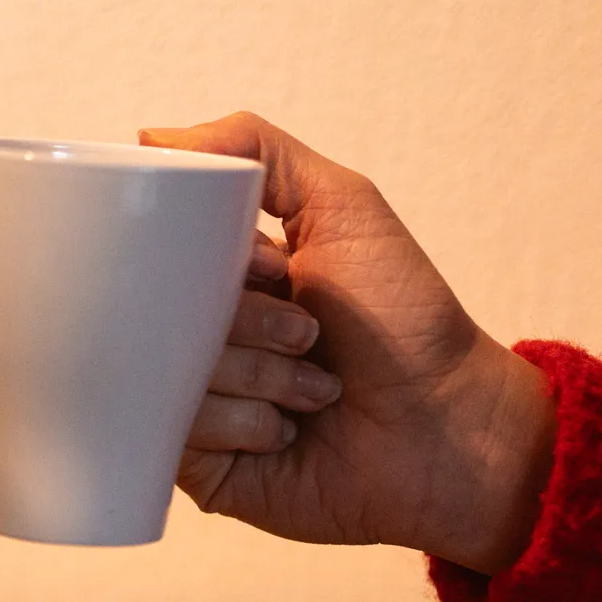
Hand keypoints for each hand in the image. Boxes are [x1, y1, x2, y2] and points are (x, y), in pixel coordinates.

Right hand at [144, 113, 556, 574]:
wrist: (448, 429)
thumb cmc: (405, 321)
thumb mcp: (342, 206)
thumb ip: (258, 152)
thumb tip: (153, 137)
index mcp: (219, 277)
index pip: (159, 251)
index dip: (210, 258)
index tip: (272, 268)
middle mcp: (199, 336)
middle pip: (160, 313)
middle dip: (245, 321)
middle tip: (308, 332)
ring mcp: (191, 402)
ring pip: (169, 373)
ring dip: (257, 377)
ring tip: (315, 390)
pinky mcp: (193, 465)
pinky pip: (177, 432)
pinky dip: (241, 425)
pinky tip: (287, 430)